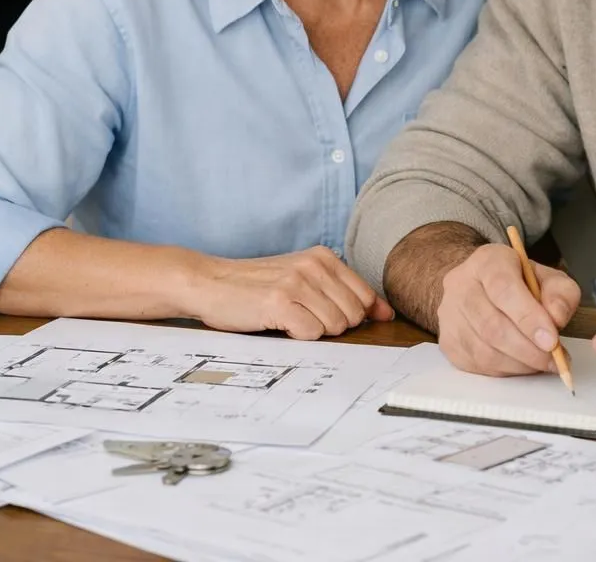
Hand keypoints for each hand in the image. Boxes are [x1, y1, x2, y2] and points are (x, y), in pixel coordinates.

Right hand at [185, 246, 394, 338]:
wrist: (209, 282)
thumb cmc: (256, 286)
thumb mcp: (303, 278)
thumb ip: (343, 292)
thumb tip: (386, 314)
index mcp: (324, 257)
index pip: (365, 297)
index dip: (354, 316)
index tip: (330, 318)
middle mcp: (314, 265)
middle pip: (353, 316)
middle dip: (332, 325)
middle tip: (302, 318)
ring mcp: (297, 282)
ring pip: (335, 326)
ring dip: (313, 331)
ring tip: (289, 319)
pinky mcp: (279, 302)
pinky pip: (311, 334)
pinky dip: (297, 337)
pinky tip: (279, 325)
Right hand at [437, 242, 581, 375]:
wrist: (483, 288)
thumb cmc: (519, 285)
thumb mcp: (548, 278)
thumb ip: (561, 293)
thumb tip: (557, 317)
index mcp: (487, 261)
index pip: (503, 288)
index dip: (528, 318)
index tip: (551, 341)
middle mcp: (461, 285)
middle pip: (492, 325)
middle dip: (529, 349)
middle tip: (555, 359)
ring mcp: (450, 315)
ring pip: (484, 351)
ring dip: (520, 363)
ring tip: (542, 362)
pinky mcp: (448, 342)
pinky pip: (478, 365)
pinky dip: (506, 370)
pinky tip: (522, 363)